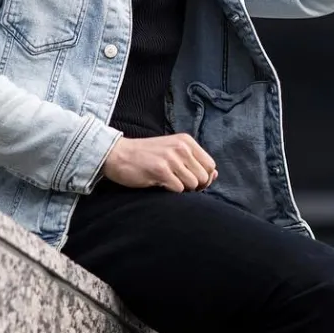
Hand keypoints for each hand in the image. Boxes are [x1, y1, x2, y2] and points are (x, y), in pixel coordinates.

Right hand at [102, 133, 217, 192]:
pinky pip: (178, 189)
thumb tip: (215, 175)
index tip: (191, 180)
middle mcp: (181, 148)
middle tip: (177, 183)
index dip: (204, 178)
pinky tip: (159, 183)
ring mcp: (171, 158)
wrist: (118, 154)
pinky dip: (171, 191)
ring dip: (182, 188)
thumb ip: (194, 162)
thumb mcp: (172, 152)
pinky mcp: (161, 170)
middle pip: (203, 177)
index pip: (210, 165)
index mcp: (186, 141)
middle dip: (194, 186)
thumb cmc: (146, 156)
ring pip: (192, 185)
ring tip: (167, 182)